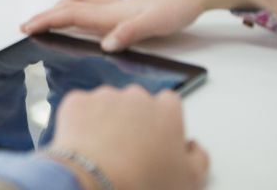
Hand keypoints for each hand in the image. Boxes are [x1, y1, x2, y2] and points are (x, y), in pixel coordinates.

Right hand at [22, 0, 243, 50]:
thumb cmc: (177, 7)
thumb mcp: (157, 23)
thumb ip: (130, 32)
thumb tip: (106, 44)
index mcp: (112, 14)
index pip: (71, 17)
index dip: (46, 21)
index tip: (27, 28)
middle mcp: (111, 8)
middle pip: (69, 8)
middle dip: (46, 16)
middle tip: (27, 25)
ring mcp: (118, 5)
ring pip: (81, 3)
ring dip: (61, 8)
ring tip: (50, 16)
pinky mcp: (128, 6)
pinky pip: (95, 3)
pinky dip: (81, 5)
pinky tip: (88, 10)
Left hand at [49, 86, 207, 189]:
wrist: (98, 183)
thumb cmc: (144, 182)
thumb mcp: (190, 179)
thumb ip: (199, 158)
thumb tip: (194, 148)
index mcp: (167, 110)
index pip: (169, 105)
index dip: (162, 122)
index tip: (157, 141)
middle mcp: (137, 96)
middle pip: (138, 102)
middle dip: (134, 120)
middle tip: (130, 150)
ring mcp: (105, 96)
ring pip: (108, 103)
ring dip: (107, 120)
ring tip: (106, 151)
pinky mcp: (77, 101)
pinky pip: (81, 107)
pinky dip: (82, 122)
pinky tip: (87, 145)